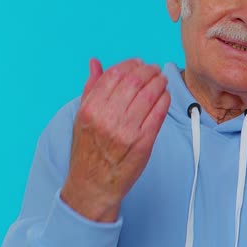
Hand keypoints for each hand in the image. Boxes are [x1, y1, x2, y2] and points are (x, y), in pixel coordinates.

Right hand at [61, 58, 169, 222]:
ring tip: (162, 80)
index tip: (139, 63)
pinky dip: (164, 100)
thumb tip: (95, 63)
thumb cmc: (88, 150)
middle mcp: (107, 118)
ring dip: (159, 83)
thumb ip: (90, 88)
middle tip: (155, 69)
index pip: (115, 75)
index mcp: (90, 109)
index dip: (130, 64)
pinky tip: (164, 96)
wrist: (94, 184)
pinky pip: (158, 114)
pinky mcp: (143, 143)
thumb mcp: (81, 117)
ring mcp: (126, 131)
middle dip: (148, 71)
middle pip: (134, 82)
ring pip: (149, 95)